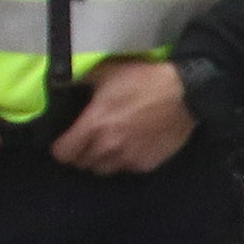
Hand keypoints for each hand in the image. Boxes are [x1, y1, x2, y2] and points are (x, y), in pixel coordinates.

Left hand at [49, 59, 193, 175]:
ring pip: (103, 170)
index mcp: (94, 125)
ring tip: (105, 145)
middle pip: (82, 164)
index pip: (64, 153)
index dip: (60, 148)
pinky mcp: (148, 165)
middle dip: (79, 154)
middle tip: (85, 141)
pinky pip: (126, 169)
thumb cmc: (141, 80)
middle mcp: (109, 147)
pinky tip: (128, 146)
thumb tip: (63, 86)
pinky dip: (123, 162)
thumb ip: (80, 82)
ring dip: (100, 160)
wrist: (183, 94)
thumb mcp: (105, 73)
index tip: (63, 141)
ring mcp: (129, 159)